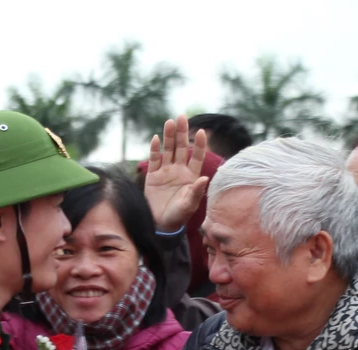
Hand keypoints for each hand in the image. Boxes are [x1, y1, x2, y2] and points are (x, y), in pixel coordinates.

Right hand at [144, 115, 209, 232]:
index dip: (200, 144)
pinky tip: (156, 138)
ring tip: (170, 122)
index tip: (201, 132)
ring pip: (168, 149)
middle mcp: (179, 170)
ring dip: (169, 136)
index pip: (197, 156)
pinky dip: (155, 149)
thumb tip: (205, 177)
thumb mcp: (189, 206)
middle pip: (182, 148)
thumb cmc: (178, 217)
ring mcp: (166, 171)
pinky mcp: (153, 176)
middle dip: (182, 133)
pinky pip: (154, 159)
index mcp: (191, 176)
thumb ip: (196, 192)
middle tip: (182, 117)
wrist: (160, 225)